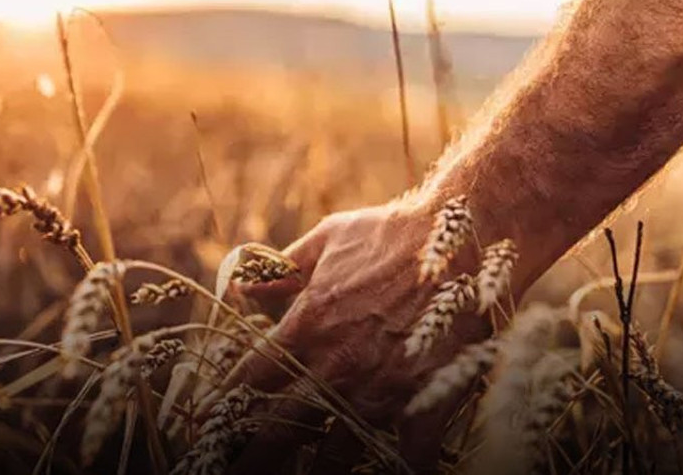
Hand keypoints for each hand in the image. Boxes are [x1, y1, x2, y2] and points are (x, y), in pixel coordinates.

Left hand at [223, 200, 493, 473]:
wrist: (468, 234)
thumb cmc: (395, 232)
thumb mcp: (329, 238)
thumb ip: (281, 269)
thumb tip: (239, 286)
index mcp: (306, 326)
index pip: (248, 381)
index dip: (225, 406)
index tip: (214, 422)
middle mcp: (336, 367)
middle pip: (277, 431)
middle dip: (252, 458)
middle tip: (231, 473)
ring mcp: (381, 391)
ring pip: (334, 454)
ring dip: (317, 469)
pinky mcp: (425, 401)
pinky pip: (407, 456)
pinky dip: (399, 468)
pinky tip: (391, 473)